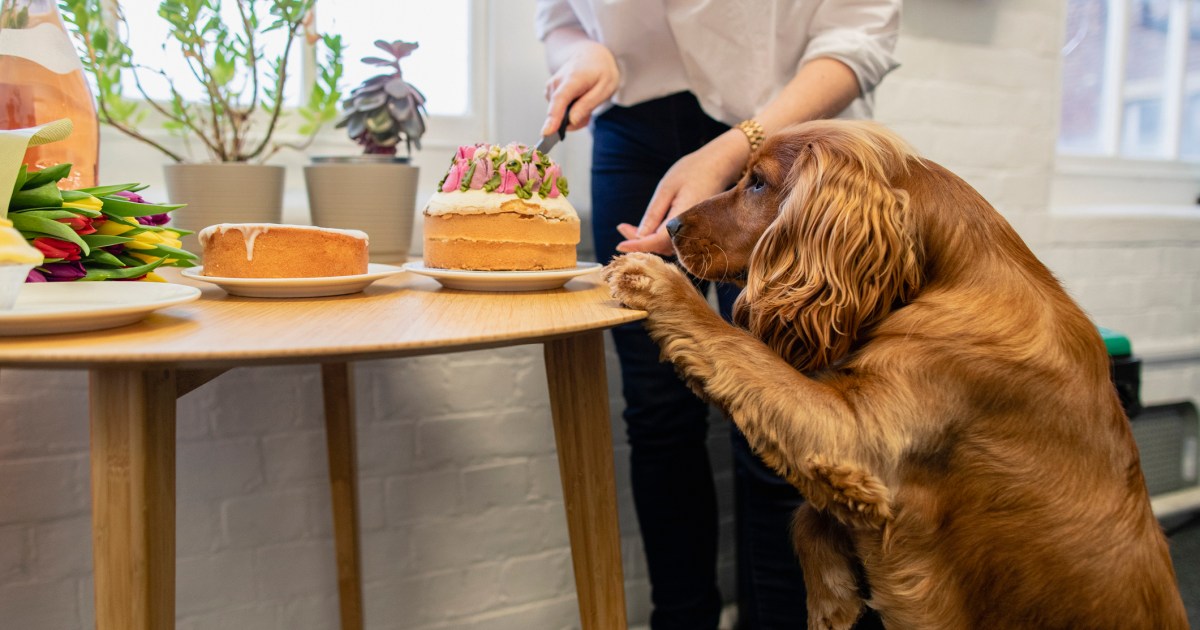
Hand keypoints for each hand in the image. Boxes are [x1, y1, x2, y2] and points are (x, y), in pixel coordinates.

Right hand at [541, 40, 618, 135]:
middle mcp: (557, 82)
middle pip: (558, 113)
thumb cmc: (601, 70)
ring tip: (585, 103)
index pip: (560, 101)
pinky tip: (577, 102)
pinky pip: (557, 110)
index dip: (553, 118)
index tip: (547, 133)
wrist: (590, 55)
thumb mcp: (605, 87)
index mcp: (573, 79)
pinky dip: (568, 111)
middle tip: (589, 114)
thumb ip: (588, 104)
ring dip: (573, 115)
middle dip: (574, 121)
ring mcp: (551, 86)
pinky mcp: (549, 91)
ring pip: (559, 114)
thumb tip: (572, 121)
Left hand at [616, 130, 750, 254]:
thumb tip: (639, 236)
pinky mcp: (695, 229)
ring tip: (627, 227)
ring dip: (647, 240)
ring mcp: (696, 231)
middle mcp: (693, 230)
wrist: (720, 164)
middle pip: (661, 247)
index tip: (619, 245)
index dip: (637, 245)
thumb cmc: (692, 171)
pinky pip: (674, 240)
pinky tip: (645, 228)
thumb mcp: (667, 188)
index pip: (657, 241)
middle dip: (638, 242)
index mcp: (685, 219)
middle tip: (621, 228)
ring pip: (667, 246)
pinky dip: (657, 236)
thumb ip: (654, 214)